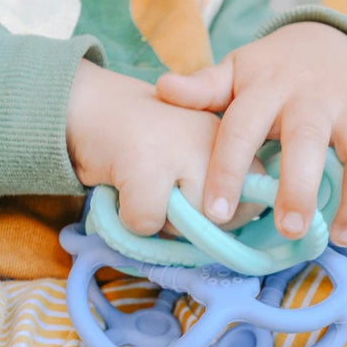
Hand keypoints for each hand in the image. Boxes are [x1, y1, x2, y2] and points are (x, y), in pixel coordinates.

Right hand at [66, 59, 260, 235]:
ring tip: (144, 185)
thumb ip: (219, 194)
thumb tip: (224, 241)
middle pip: (221, 218)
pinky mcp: (145, 164)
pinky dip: (130, 217)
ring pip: (186, 223)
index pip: (254, 199)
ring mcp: (180, 149)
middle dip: (191, 220)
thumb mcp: (194, 159)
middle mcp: (214, 138)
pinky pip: (146, 222)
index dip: (223, 213)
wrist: (93, 106)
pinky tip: (123, 187)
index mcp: (232, 138)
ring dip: (160, 219)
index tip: (196, 195)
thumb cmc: (147, 145)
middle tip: (165, 189)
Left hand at [155, 22, 346, 244]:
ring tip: (337, 238)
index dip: (228, 169)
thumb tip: (162, 89)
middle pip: (309, 139)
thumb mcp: (235, 74)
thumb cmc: (270, 74)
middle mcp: (316, 96)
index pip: (243, 127)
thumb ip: (203, 88)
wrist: (328, 44)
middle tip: (289, 230)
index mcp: (269, 87)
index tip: (216, 214)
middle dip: (300, 186)